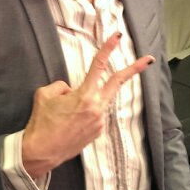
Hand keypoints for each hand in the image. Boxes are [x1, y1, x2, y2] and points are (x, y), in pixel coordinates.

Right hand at [22, 33, 153, 176]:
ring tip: (66, 114)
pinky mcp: (98, 132)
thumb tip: (72, 90)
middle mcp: (97, 107)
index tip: (117, 37)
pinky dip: (83, 113)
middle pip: (118, 82)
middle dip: (135, 69)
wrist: (40, 152)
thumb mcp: (45, 94)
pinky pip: (93, 114)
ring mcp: (100, 122)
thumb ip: (62, 86)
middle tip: (149, 59)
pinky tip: (69, 123)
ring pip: (98, 100)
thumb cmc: (41, 123)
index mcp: (84, 95)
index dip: (108, 48)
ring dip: (87, 99)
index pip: (98, 65)